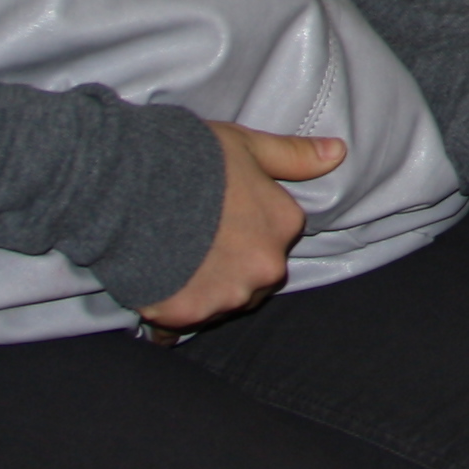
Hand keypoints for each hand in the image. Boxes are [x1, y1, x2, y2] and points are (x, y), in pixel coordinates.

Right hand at [141, 122, 340, 331]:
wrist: (130, 186)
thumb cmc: (192, 159)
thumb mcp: (247, 146)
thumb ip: (294, 156)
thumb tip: (338, 152)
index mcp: (284, 226)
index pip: (274, 236)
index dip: (243, 226)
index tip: (217, 214)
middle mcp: (266, 268)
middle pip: (253, 275)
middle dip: (228, 264)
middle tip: (192, 238)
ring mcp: (228, 296)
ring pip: (221, 301)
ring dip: (202, 288)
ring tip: (169, 258)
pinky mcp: (187, 316)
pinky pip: (182, 322)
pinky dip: (171, 311)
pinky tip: (153, 286)